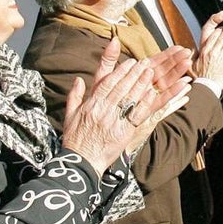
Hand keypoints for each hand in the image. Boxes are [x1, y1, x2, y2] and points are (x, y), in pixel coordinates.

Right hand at [62, 39, 191, 175]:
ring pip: (130, 98)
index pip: (108, 83)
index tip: (130, 62)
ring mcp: (114, 120)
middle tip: (144, 62)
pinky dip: (145, 103)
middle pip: (121, 87)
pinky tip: (152, 93)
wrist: (82, 162)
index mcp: (92, 104)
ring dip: (141, 83)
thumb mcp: (70, 115)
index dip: (120, 71)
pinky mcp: (124, 132)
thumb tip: (78, 79)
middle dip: (134, 73)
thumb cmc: (75, 140)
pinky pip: (136, 115)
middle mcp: (104, 110)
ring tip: (151, 72)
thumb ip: (75, 96)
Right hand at [191, 13, 222, 87]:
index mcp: (204, 50)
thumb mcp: (190, 64)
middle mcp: (213, 51)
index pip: (214, 34)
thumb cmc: (199, 78)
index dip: (219, 30)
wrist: (207, 87)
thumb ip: (190, 55)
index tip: (222, 29)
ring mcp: (221, 56)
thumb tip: (186, 50)